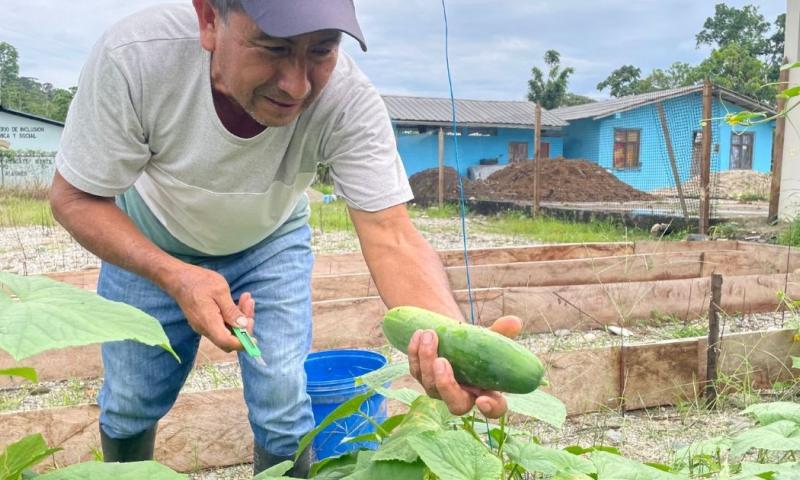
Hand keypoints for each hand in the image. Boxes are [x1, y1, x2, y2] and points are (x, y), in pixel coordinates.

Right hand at [163, 263, 254, 351]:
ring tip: (246, 298)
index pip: (227, 342)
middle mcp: (205, 329)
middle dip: (244, 326)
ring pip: (226, 331)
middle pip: (229, 339)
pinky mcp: (204, 321)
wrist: (178, 278)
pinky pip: (221, 324)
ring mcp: (203, 326)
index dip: (242, 343)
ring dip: (239, 318)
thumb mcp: (219, 291)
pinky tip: (238, 301)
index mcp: (208, 322)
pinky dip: (232, 316)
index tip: (254, 339)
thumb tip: (243, 326)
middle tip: (249, 304)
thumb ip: (231, 310)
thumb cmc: (199, 281)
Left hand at [407, 315, 522, 417]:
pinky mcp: (423, 379)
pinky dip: (415, 352)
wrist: (454, 338)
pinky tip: (418, 335)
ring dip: (427, 359)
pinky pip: (416, 371)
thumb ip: (501, 333)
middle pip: (455, 404)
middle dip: (446, 384)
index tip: (483, 399)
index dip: (490, 408)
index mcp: (487, 392)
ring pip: (431, 385)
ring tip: (430, 334)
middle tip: (442, 361)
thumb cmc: (477, 343)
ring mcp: (440, 391)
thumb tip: (514, 322)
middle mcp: (462, 397)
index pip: (493, 410)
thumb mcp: (489, 337)